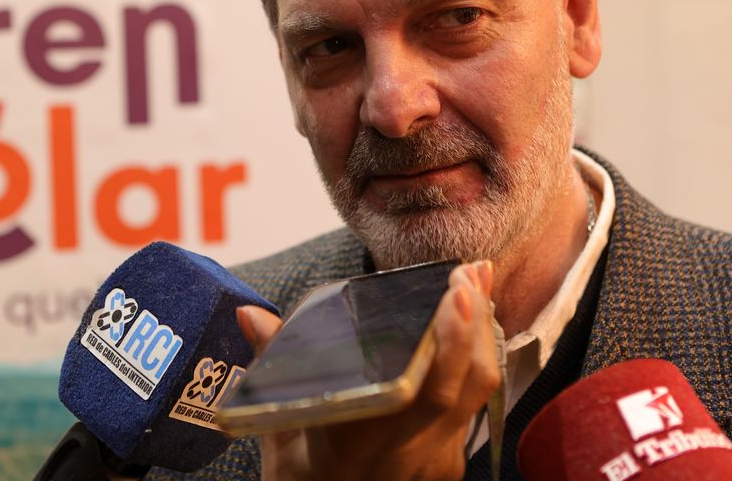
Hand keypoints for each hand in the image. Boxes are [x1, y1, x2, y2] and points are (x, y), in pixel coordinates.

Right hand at [236, 261, 498, 480]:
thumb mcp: (277, 434)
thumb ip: (271, 368)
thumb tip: (251, 314)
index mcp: (363, 445)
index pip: (423, 394)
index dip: (449, 343)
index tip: (453, 293)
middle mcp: (409, 454)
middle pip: (464, 385)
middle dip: (473, 322)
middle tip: (470, 271)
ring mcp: (437, 461)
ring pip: (477, 393)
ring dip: (481, 334)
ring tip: (475, 283)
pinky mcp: (449, 460)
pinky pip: (472, 403)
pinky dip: (473, 358)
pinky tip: (468, 324)